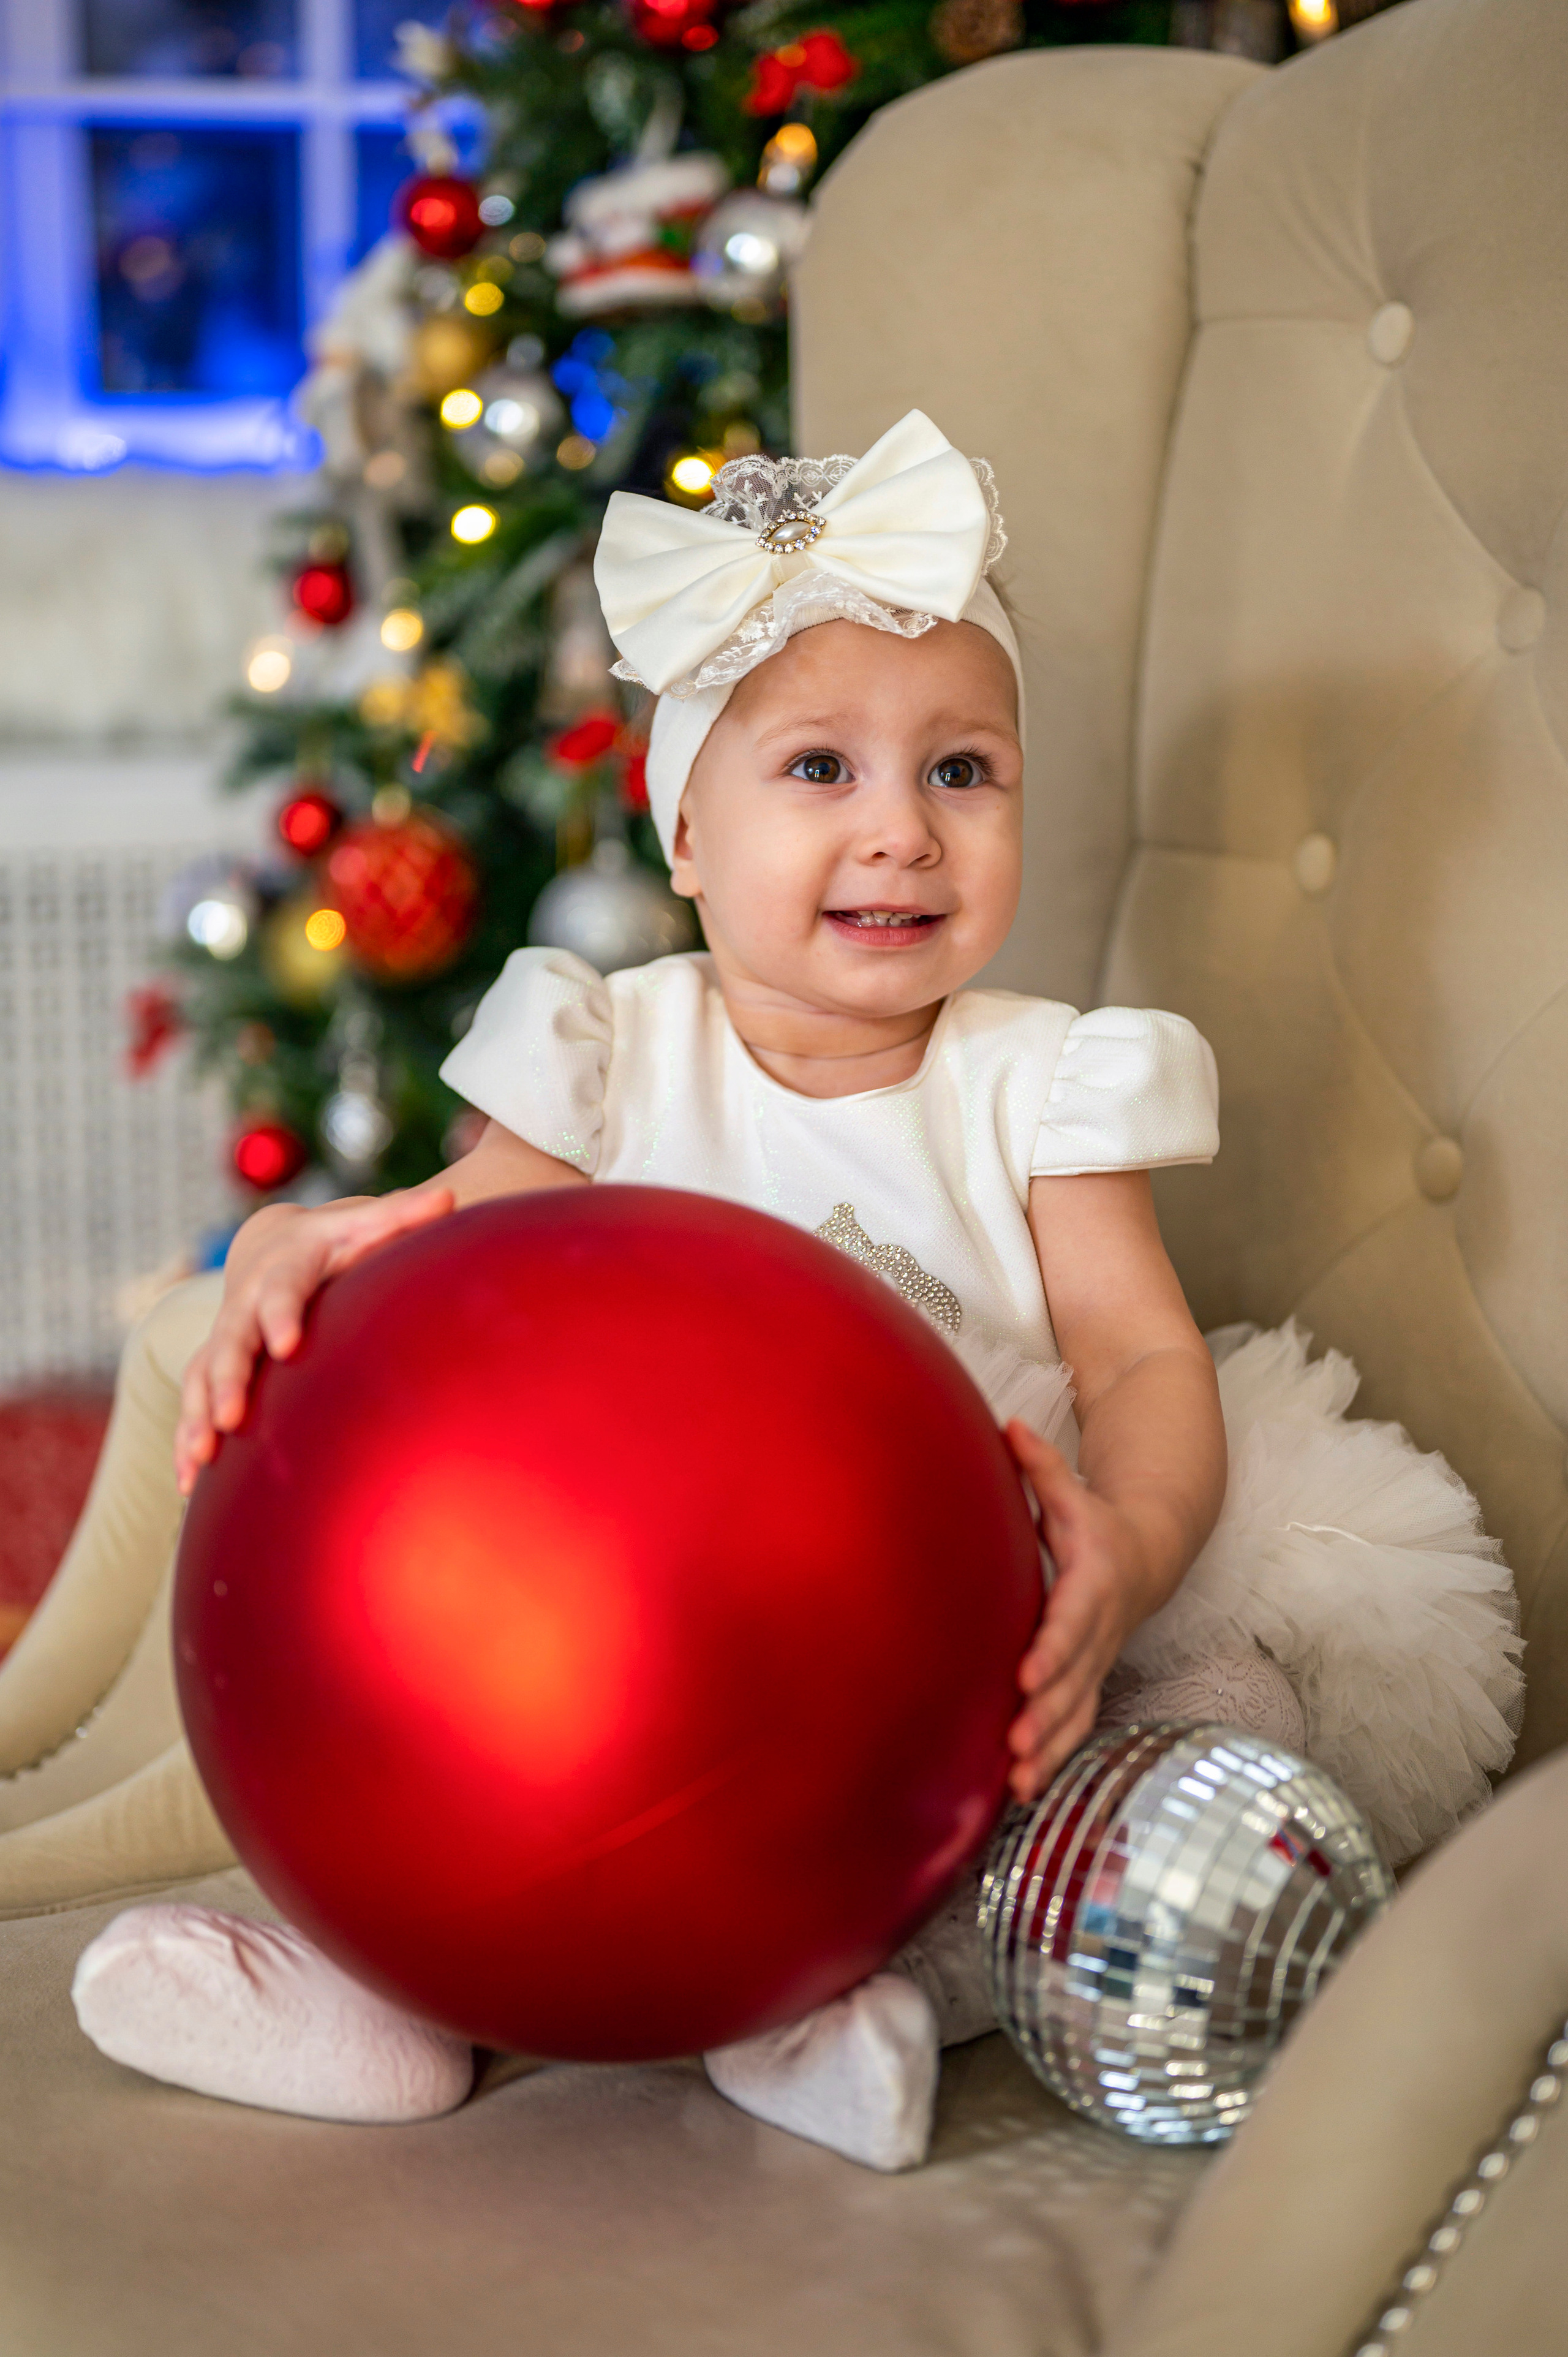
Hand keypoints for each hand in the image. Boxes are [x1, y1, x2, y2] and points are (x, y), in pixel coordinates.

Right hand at [174, 1187, 455, 1495]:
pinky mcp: (213, 1366)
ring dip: (196, 1417)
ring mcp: (224, 1337)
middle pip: (230, 1341)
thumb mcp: (363, 1222)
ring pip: (201, 1376)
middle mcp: (243, 1304)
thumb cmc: (335, 1240)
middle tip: (228, 1417)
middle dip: (227, 1379)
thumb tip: (449, 1199)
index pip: (281, 1291)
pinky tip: (185, 1482)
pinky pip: (193, 1403)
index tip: (286, 1345)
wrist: (275, 1244)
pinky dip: (186, 1439)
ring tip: (198, 1458)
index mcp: (283, 1269)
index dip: (281, 1315)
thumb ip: (402, 1216)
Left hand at [1003, 1420, 1152, 1804]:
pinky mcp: (1090, 1680)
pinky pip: (1076, 1723)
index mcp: (1093, 1583)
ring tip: (1018, 1782)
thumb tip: (1008, 1425)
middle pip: (1074, 1679)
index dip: (1051, 1650)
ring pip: (1077, 1711)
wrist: (1148, 1551)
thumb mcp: (1069, 1491)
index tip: (1025, 1676)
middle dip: (1046, 1715)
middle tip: (1015, 1745)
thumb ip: (1040, 1465)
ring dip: (1049, 1748)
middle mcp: (1099, 1629)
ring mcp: (1097, 1659)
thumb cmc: (1095, 1521)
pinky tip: (1023, 1789)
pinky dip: (1054, 1756)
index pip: (1071, 1621)